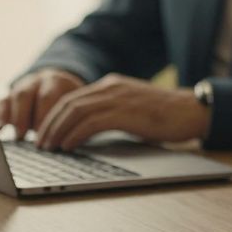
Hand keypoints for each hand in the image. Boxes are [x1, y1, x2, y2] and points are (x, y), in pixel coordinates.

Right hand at [0, 68, 85, 139]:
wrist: (58, 84)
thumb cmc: (71, 102)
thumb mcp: (77, 104)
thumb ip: (73, 116)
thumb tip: (74, 138)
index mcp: (54, 81)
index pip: (47, 96)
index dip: (45, 116)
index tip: (48, 137)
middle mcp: (34, 83)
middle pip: (24, 95)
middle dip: (25, 118)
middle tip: (29, 138)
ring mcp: (18, 90)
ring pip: (9, 99)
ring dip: (11, 118)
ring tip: (17, 137)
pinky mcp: (6, 100)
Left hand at [34, 74, 211, 150]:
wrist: (192, 111)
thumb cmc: (166, 116)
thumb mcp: (133, 109)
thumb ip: (111, 113)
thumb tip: (86, 132)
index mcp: (112, 84)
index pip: (73, 97)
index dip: (54, 116)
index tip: (45, 133)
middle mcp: (112, 87)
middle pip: (68, 103)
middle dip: (50, 124)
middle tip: (39, 143)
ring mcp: (119, 98)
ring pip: (75, 111)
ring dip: (57, 130)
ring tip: (49, 147)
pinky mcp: (125, 112)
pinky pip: (91, 122)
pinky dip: (75, 134)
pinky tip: (68, 146)